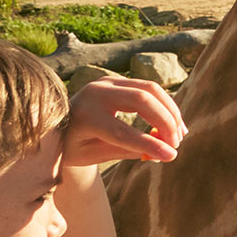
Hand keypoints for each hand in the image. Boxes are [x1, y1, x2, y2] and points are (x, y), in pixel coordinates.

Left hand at [63, 75, 186, 166]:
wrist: (56, 125)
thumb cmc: (73, 146)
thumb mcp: (94, 155)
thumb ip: (126, 152)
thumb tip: (162, 153)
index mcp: (84, 116)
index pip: (122, 131)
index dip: (149, 144)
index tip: (171, 156)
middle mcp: (95, 92)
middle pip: (142, 99)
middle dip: (166, 121)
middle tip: (176, 144)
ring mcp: (107, 81)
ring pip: (151, 89)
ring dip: (170, 111)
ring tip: (180, 134)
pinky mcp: (117, 80)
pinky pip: (149, 88)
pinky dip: (165, 105)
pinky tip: (174, 123)